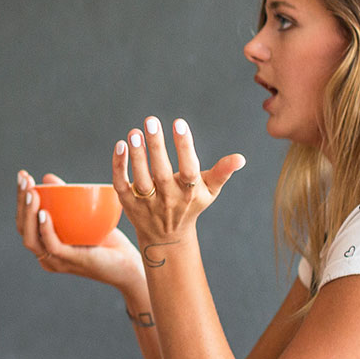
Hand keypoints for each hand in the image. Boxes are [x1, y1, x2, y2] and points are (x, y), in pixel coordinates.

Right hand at [16, 171, 145, 291]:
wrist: (129, 263)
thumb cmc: (106, 241)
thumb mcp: (83, 216)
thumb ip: (65, 199)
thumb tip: (47, 178)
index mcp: (46, 245)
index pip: (24, 221)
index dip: (20, 199)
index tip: (23, 176)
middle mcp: (46, 255)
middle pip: (23, 229)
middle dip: (21, 202)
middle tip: (24, 179)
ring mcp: (57, 261)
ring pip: (32, 239)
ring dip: (29, 214)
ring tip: (32, 193)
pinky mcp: (71, 261)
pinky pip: (52, 246)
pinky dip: (45, 229)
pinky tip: (44, 213)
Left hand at [113, 117, 245, 248]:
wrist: (166, 237)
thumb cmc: (190, 205)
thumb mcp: (209, 191)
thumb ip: (223, 172)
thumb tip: (241, 158)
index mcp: (190, 192)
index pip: (189, 168)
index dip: (185, 146)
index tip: (179, 122)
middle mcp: (168, 198)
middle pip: (161, 172)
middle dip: (156, 146)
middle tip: (151, 121)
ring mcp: (147, 203)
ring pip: (140, 179)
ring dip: (137, 156)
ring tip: (134, 132)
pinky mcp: (129, 204)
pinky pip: (121, 185)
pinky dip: (119, 167)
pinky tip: (120, 145)